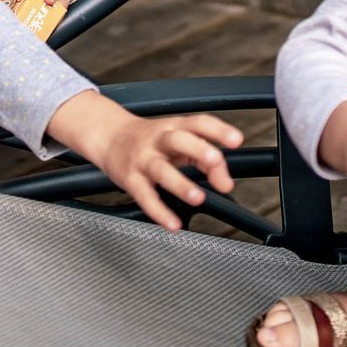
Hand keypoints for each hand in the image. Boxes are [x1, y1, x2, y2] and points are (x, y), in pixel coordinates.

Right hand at [49, 90, 244, 231]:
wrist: (109, 137)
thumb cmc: (151, 140)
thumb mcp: (178, 141)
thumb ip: (204, 159)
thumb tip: (225, 181)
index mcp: (174, 127)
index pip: (199, 123)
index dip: (218, 130)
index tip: (236, 140)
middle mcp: (159, 141)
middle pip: (179, 140)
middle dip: (198, 149)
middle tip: (216, 160)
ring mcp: (143, 160)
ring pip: (161, 170)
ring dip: (180, 184)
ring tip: (198, 198)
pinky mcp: (131, 180)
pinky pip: (145, 197)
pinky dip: (159, 212)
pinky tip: (173, 224)